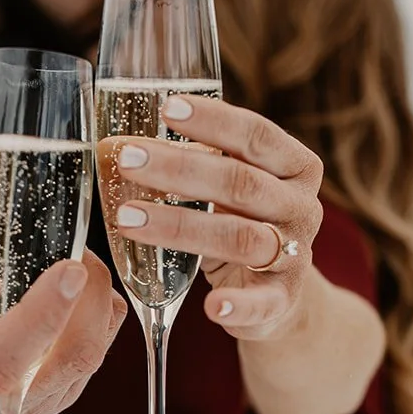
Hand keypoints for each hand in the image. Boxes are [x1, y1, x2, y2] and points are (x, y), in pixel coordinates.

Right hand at [0, 165, 125, 413]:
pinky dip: (100, 315)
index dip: (38, 320)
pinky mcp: (55, 398)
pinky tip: (79, 287)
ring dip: (96, 304)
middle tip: (80, 251)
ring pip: (87, 361)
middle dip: (86, 301)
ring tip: (75, 261)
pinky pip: (97, 357)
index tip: (71, 268)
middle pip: (60, 365)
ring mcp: (25, 411)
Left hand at [110, 94, 323, 338]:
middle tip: (127, 159)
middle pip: (241, 183)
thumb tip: (111, 148)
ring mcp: (295, 255)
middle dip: (179, 169)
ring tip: (127, 218)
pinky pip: (263, 302)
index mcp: (294, 167)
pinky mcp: (283, 300)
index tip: (167, 108)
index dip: (213, 121)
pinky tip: (210, 305)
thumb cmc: (241, 223)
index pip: (256, 135)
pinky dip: (238, 305)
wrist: (279, 293)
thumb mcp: (222, 189)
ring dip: (181, 227)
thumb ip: (186, 163)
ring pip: (242, 237)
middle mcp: (301, 207)